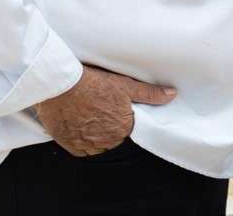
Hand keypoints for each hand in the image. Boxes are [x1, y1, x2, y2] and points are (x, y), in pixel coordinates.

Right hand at [34, 64, 176, 156]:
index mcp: (123, 128)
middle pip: (114, 139)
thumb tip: (171, 95)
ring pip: (97, 145)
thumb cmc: (93, 83)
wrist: (61, 85)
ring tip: (91, 117)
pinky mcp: (69, 144)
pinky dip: (81, 140)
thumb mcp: (126, 85)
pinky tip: (81, 126)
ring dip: (96, 136)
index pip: (131, 130)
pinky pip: (80, 149)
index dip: (125, 120)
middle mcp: (106, 140)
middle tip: (102, 111)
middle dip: (111, 128)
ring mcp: (87, 144)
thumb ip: (150, 94)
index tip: (116, 112)